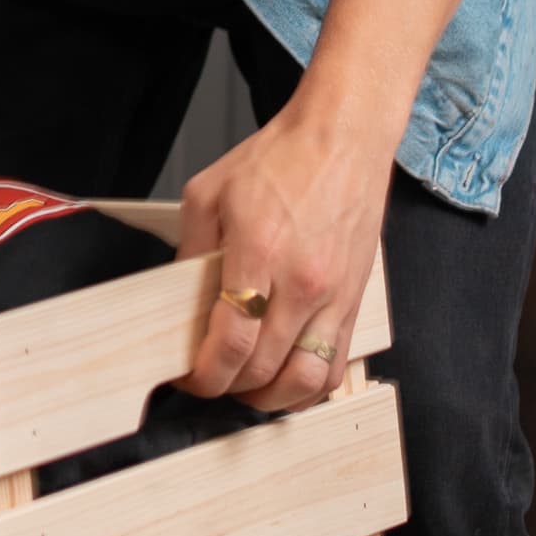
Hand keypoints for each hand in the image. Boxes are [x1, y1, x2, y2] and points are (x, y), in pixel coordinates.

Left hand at [177, 98, 389, 410]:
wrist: (344, 137)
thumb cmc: (281, 158)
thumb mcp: (209, 192)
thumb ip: (191, 250)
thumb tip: (180, 298)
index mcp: (259, 255)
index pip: (231, 346)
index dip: (203, 376)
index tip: (187, 377)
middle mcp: (302, 284)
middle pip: (263, 371)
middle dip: (227, 387)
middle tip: (208, 378)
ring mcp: (335, 297)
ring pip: (305, 382)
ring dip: (270, 399)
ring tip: (246, 388)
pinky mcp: (355, 301)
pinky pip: (335, 366)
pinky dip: (308, 387)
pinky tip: (285, 379)